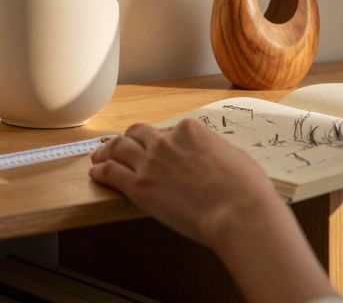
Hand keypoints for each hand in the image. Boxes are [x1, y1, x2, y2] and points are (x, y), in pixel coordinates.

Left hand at [90, 120, 335, 302]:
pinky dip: (101, 171)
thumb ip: (214, 151)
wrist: (238, 212)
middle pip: (138, 133)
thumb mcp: (234, 156)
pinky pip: (110, 172)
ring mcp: (149, 162)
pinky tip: (96, 174)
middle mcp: (165, 141)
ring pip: (118, 148)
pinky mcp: (138, 186)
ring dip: (107, 151)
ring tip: (99, 157)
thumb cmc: (246, 189)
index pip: (167, 131)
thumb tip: (212, 157)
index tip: (159, 150)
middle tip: (122, 146)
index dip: (161, 141)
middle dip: (129, 139)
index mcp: (190, 130)